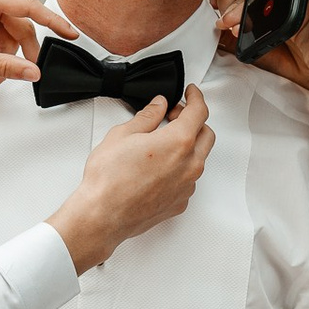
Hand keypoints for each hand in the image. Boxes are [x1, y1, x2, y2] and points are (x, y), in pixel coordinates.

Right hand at [47, 86, 215, 270]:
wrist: (103, 215)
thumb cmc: (109, 179)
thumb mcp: (123, 134)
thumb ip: (147, 117)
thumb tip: (158, 106)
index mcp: (178, 142)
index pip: (199, 112)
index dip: (196, 98)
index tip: (191, 94)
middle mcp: (189, 165)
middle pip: (206, 134)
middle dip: (193, 121)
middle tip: (174, 115)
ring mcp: (187, 186)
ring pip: (199, 158)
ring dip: (188, 145)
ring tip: (163, 141)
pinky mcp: (180, 202)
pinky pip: (189, 179)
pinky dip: (180, 167)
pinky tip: (161, 166)